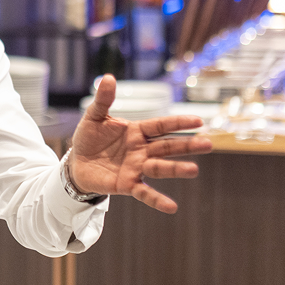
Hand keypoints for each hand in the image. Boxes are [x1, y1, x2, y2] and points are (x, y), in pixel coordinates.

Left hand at [69, 74, 211, 212]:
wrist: (76, 163)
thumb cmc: (89, 138)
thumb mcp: (94, 117)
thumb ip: (104, 100)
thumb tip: (108, 77)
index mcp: (137, 131)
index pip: (161, 126)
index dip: (178, 123)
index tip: (198, 121)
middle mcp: (141, 150)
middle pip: (167, 146)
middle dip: (187, 145)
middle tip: (208, 144)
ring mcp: (136, 168)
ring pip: (160, 168)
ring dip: (176, 169)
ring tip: (193, 170)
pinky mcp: (127, 184)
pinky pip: (144, 192)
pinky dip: (157, 200)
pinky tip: (172, 207)